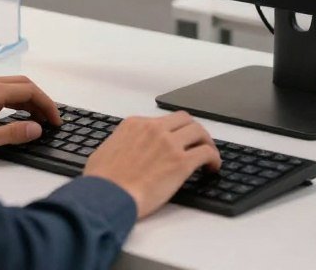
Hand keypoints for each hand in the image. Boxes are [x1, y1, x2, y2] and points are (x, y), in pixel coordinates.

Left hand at [0, 75, 60, 158]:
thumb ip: (13, 133)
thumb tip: (37, 128)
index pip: (29, 90)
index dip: (46, 104)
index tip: (55, 120)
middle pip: (22, 83)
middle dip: (40, 99)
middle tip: (50, 118)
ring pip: (10, 85)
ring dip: (27, 99)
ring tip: (36, 118)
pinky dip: (13, 99)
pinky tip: (15, 113)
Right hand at [83, 111, 220, 217]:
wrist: (107, 196)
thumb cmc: (102, 181)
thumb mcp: (104, 151)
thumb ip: (119, 145)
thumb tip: (123, 150)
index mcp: (135, 124)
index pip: (162, 121)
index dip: (173, 131)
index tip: (177, 141)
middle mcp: (154, 129)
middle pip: (184, 119)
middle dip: (193, 130)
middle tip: (197, 143)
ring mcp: (169, 144)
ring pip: (199, 131)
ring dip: (206, 141)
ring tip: (209, 154)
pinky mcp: (181, 162)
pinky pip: (206, 153)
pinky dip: (213, 158)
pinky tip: (212, 167)